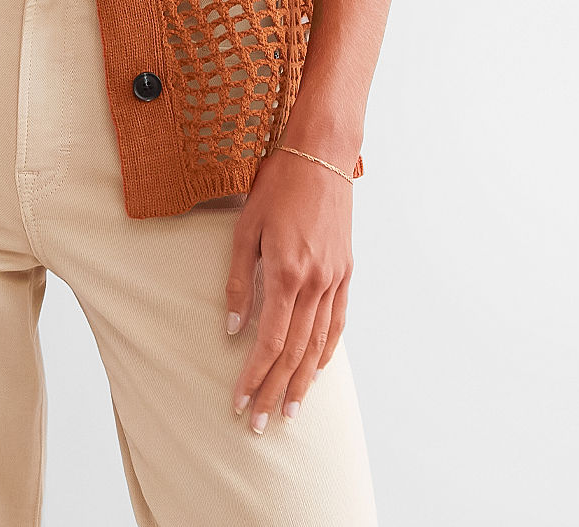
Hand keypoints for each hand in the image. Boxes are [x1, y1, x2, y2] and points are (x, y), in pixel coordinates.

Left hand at [225, 144, 355, 432]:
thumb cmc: (277, 185)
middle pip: (295, 352)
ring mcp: (335, 278)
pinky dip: (327, 349)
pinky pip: (338, 321)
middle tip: (260, 423)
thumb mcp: (245, 228)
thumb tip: (232, 328)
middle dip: (275, 390)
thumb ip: (238, 281)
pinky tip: (317, 368)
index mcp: (287, 272)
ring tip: (289, 409)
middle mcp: (315, 282)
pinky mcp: (346, 271)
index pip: (269, 341)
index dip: (254, 376)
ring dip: (303, 380)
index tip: (240, 402)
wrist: (321, 155)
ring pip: (318, 344)